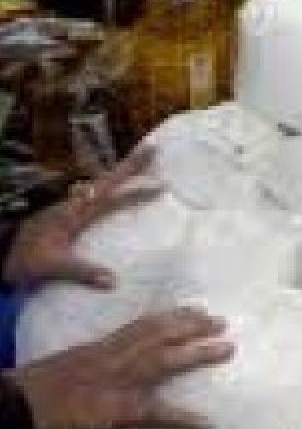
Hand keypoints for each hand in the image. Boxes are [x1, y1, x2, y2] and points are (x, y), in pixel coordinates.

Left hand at [3, 146, 158, 290]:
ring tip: (139, 164)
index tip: (158, 179)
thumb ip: (81, 271)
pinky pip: (94, 195)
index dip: (135, 187)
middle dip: (131, 164)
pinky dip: (109, 188)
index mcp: (74, 213)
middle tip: (153, 148)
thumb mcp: (51, 267)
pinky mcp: (66, 215)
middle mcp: (74, 206)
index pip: (110, 196)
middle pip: (107, 180)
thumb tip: (114, 281)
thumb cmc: (24, 261)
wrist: (0, 255)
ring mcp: (69, 208)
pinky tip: (114, 192)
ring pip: (100, 184)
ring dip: (120, 173)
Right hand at [9, 307, 233, 428]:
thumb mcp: (65, 369)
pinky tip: (205, 422)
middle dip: (192, 327)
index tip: (196, 307)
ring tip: (228, 349)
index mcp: (98, 349)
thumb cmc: (30, 393)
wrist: (12, 409)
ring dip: (199, 355)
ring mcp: (114, 383)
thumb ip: (91, 365)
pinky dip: (182, 419)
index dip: (171, 316)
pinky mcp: (113, 411)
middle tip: (222, 321)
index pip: (141, 325)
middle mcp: (111, 359)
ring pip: (164, 362)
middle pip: (159, 336)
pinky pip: (154, 414)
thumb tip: (108, 369)